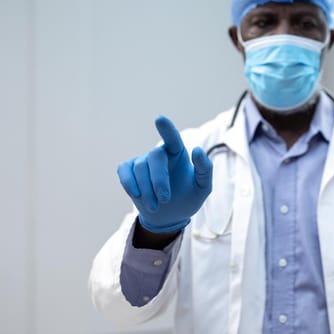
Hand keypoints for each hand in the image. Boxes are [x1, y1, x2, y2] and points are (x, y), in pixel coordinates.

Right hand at [117, 116, 212, 233]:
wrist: (169, 216)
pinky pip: (124, 171)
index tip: (160, 119)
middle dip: (159, 180)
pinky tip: (137, 195)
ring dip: (147, 190)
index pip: (172, 138)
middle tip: (165, 199)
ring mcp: (142, 161)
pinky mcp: (128, 170)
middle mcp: (159, 153)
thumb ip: (205, 169)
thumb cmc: (188, 197)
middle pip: (154, 157)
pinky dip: (129, 183)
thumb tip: (197, 149)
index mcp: (177, 152)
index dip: (166, 129)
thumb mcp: (203, 187)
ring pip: (140, 168)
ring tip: (155, 206)